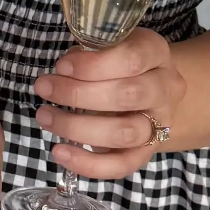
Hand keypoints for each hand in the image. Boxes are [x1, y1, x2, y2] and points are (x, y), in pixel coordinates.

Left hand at [33, 28, 185, 177]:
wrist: (149, 88)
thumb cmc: (119, 60)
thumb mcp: (109, 45)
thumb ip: (90, 53)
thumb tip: (64, 70)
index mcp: (156, 53)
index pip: (132, 58)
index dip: (94, 64)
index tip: (61, 67)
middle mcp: (165, 89)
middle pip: (128, 95)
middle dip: (79, 94)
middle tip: (44, 88)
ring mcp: (160, 124)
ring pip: (125, 132)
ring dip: (78, 127)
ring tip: (45, 117)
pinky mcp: (148, 152)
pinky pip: (122, 165)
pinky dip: (88, 163)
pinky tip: (60, 152)